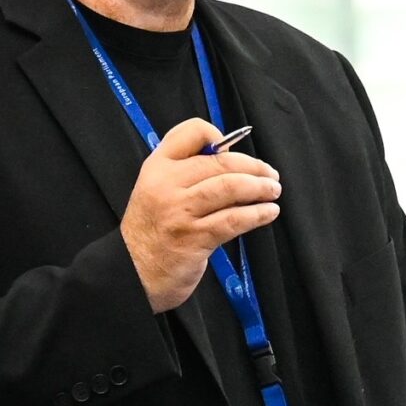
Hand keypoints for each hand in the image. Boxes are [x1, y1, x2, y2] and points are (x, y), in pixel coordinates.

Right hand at [120, 118, 281, 311]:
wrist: (132, 272)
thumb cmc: (151, 231)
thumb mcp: (157, 190)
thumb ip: (185, 172)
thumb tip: (229, 159)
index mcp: (157, 167)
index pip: (190, 133)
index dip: (218, 136)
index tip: (234, 151)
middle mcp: (167, 184)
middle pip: (220, 161)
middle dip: (253, 166)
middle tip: (270, 174)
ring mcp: (180, 211)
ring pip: (230, 187)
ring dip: (260, 187)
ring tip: (273, 191)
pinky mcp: (195, 238)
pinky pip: (234, 219)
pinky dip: (257, 214)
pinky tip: (268, 212)